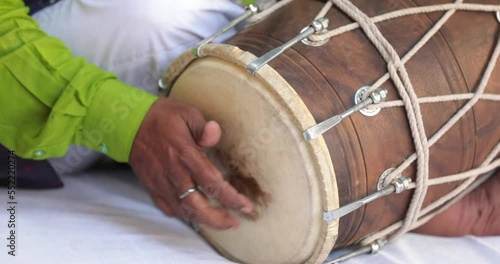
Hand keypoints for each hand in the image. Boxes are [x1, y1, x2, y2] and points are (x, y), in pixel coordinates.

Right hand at [129, 98, 252, 228]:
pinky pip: (168, 209)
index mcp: (185, 156)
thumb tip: (215, 134)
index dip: (231, 198)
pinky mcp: (152, 187)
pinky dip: (183, 215)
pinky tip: (194, 215)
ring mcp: (162, 184)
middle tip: (234, 222)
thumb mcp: (186, 113)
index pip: (213, 184)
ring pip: (184, 212)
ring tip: (220, 221)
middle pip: (198, 207)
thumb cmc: (160, 118)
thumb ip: (203, 127)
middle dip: (218, 219)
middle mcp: (174, 174)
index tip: (245, 206)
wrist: (128, 123)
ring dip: (203, 220)